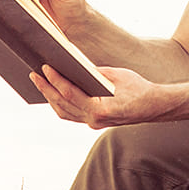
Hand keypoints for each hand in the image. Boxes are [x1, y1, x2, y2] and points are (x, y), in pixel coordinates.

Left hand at [29, 64, 169, 128]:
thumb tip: (73, 65)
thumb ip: (93, 72)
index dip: (55, 80)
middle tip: (33, 74)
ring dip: (50, 98)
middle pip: (62, 105)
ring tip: (40, 82)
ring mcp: (93, 124)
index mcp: (100, 109)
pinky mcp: (94, 123)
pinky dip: (60, 104)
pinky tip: (54, 93)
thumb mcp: (116, 74)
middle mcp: (94, 120)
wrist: (154, 107)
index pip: (70, 94)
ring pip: (64, 113)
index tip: (45, 68)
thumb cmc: (139, 88)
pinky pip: (72, 115)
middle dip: (46, 89)